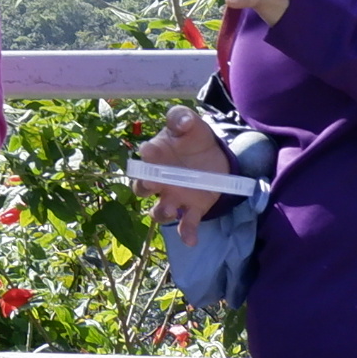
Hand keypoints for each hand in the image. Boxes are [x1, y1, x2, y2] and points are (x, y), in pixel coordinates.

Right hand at [133, 108, 235, 244]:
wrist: (214, 155)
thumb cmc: (193, 138)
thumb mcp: (190, 122)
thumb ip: (181, 118)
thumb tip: (182, 122)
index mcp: (155, 156)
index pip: (144, 158)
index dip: (146, 156)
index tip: (150, 151)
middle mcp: (159, 180)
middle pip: (142, 188)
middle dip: (145, 187)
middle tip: (154, 184)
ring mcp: (174, 197)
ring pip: (159, 211)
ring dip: (162, 212)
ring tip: (170, 209)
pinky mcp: (192, 209)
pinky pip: (185, 224)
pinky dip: (186, 233)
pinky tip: (191, 240)